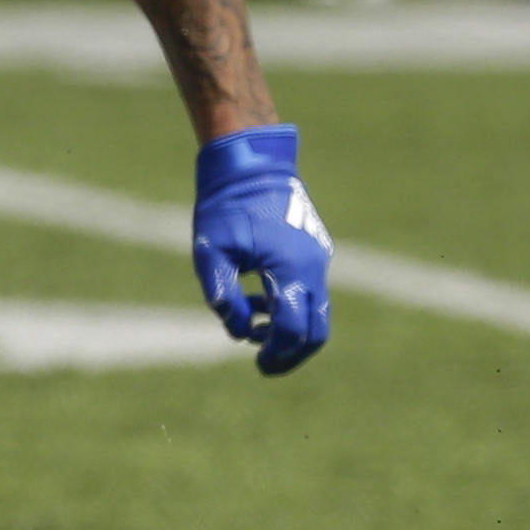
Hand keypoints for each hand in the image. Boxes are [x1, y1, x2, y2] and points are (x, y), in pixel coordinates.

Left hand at [192, 124, 332, 375]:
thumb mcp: (211, 251)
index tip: (258, 364)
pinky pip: (312, 291)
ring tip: (253, 328)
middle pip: (318, 329)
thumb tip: (237, 331)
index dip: (278, 353)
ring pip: (318, 311)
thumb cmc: (225, 207)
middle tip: (265, 364)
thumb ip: (222, 294)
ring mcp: (318, 258)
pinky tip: (258, 300)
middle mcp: (313, 266)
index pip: (294, 328)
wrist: (249, 164)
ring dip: (291, 329)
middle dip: (293, 352)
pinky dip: (292, 306)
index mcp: (291, 269)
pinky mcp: (314, 251)